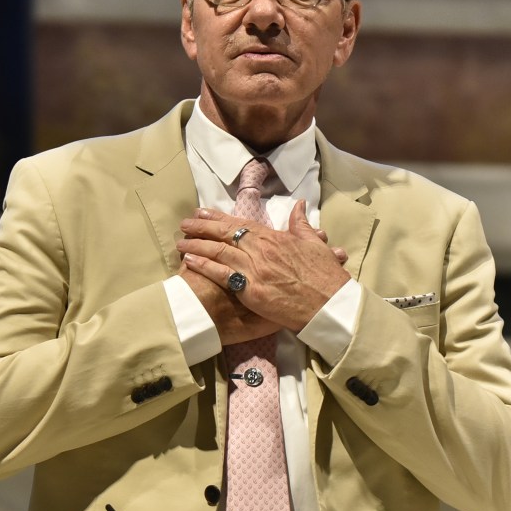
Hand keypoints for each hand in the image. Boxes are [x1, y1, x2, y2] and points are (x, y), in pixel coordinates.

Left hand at [177, 200, 349, 332]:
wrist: (329, 305)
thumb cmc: (326, 277)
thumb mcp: (316, 245)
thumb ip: (302, 225)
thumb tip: (299, 205)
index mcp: (275, 238)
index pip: (242, 224)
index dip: (220, 218)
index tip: (204, 212)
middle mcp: (262, 250)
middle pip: (225, 234)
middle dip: (202, 227)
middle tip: (185, 223)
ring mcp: (255, 270)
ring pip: (219, 251)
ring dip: (197, 245)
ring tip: (181, 241)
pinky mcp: (251, 291)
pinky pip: (222, 275)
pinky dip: (204, 266)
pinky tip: (189, 261)